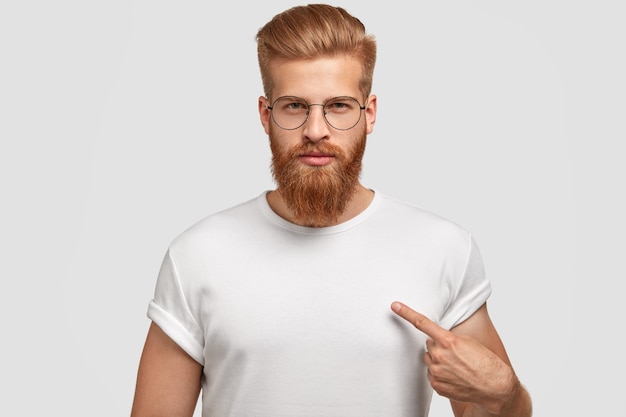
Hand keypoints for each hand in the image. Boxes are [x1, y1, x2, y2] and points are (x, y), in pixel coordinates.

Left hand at [390, 301, 517, 412]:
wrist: (494, 386)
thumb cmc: (485, 362)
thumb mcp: (468, 342)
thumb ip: (448, 338)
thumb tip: (434, 339)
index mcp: (448, 341)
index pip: (422, 323)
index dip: (407, 313)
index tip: (395, 306)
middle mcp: (439, 355)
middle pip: (429, 344)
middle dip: (439, 346)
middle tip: (455, 354)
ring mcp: (436, 371)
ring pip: (429, 359)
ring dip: (438, 360)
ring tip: (456, 365)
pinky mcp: (436, 384)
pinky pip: (431, 373)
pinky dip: (440, 373)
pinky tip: (454, 375)